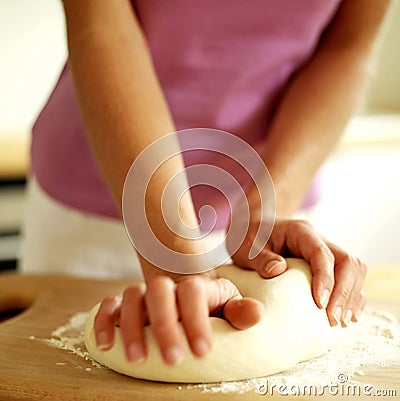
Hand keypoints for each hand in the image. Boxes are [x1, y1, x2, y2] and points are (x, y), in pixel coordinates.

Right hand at [93, 273, 262, 364]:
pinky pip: (108, 306)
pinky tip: (106, 344)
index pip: (192, 291)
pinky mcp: (123, 307)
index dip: (196, 318)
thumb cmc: (211, 307)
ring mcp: (144, 294)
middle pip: (158, 290)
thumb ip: (239, 311)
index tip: (203, 351)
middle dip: (164, 324)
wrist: (189, 296)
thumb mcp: (228, 308)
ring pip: (131, 295)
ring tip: (138, 359)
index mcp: (195, 286)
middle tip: (173, 359)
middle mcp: (168, 287)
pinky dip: (104, 321)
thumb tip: (256, 314)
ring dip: (132, 326)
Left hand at [227, 218, 366, 326]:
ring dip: (351, 296)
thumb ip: (260, 258)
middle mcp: (318, 239)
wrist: (252, 230)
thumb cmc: (249, 239)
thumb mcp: (246, 247)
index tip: (320, 304)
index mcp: (300, 232)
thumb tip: (278, 271)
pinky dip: (352, 296)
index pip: (321, 253)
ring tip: (341, 322)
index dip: (325, 278)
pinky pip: (350, 278)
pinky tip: (347, 316)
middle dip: (344, 292)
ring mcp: (326, 251)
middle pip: (346, 261)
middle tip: (334, 320)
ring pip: (353, 269)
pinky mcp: (328, 265)